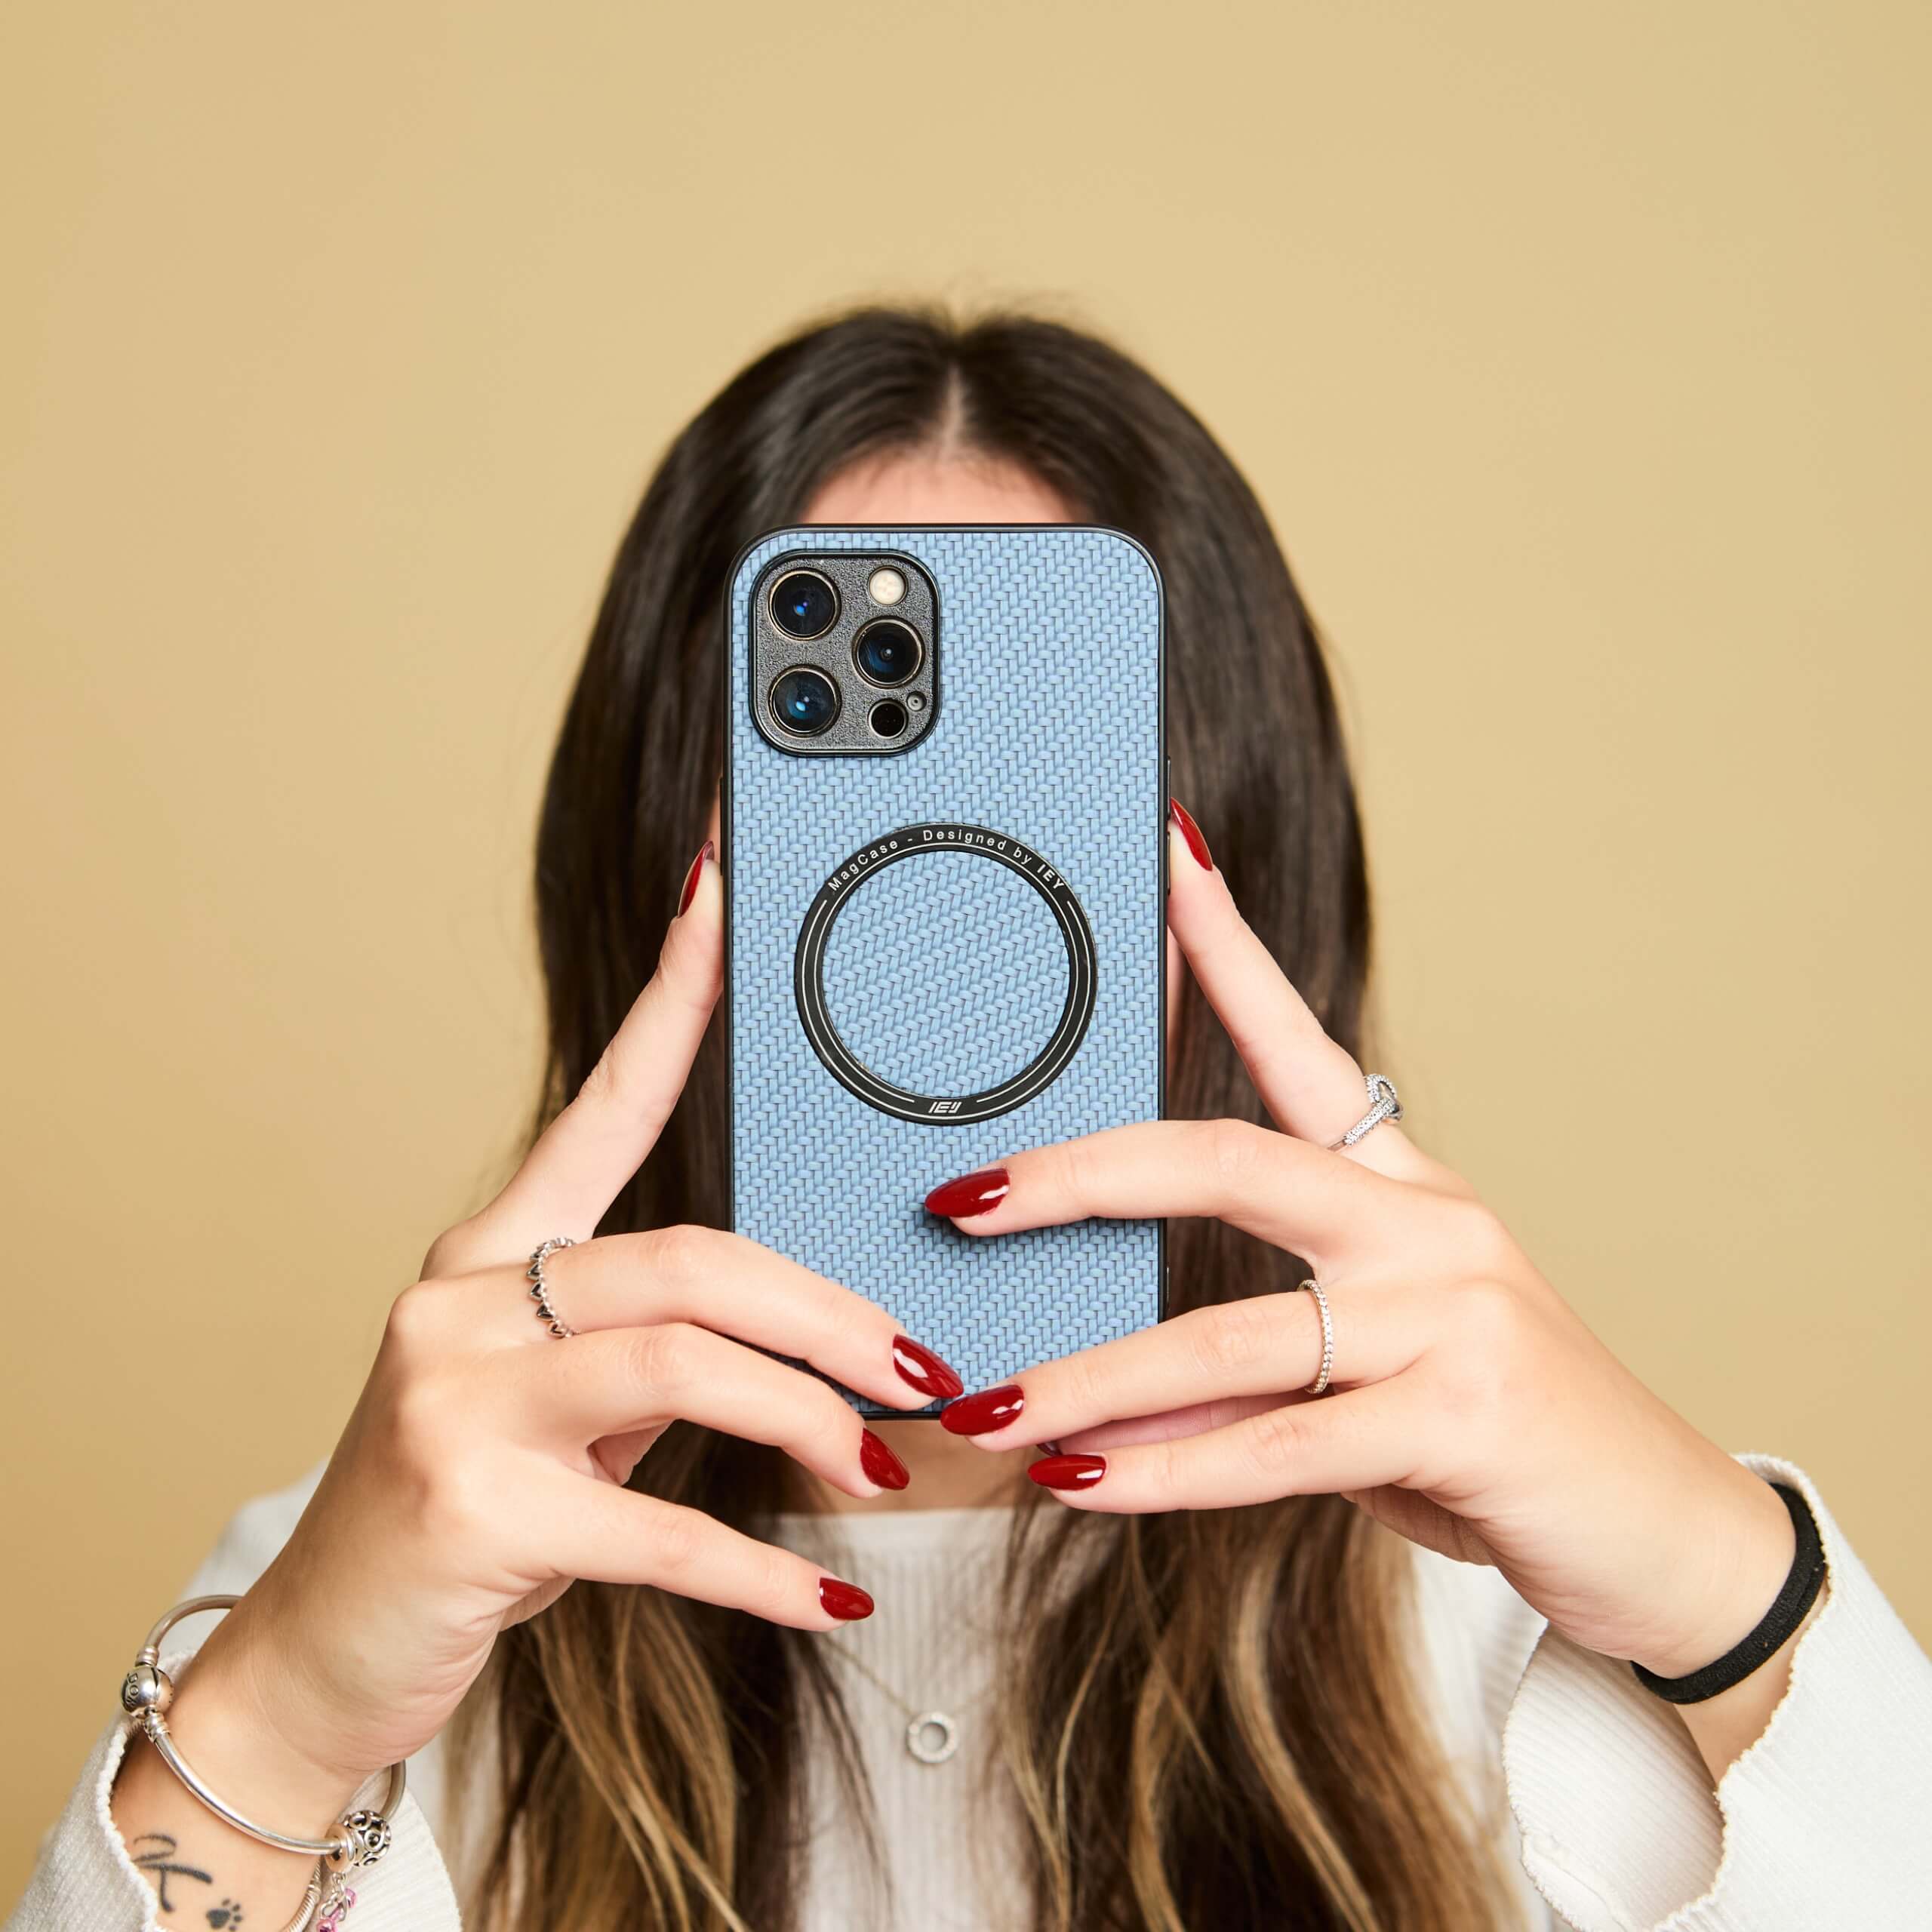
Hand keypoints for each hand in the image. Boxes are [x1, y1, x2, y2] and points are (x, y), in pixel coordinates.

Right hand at [176, 843, 957, 1816]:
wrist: (323, 1643)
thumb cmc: (462, 1506)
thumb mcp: (551, 1402)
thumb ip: (651, 1341)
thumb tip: (802, 1339)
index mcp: (492, 1252)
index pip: (602, 1102)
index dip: (671, 1000)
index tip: (723, 896)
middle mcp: (465, 1298)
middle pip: (692, 1256)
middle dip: (828, 1314)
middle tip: (917, 1369)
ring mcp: (458, 1399)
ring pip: (686, 1360)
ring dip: (812, 1416)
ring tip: (878, 1465)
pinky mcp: (473, 1511)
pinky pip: (660, 1526)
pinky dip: (764, 1570)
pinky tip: (831, 1596)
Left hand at [928, 804, 1794, 1686]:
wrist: (1665, 1533)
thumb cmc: (1500, 1433)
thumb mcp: (1380, 1365)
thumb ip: (1254, 1359)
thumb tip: (1103, 1395)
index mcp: (1405, 1189)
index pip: (1299, 1044)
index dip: (1223, 949)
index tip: (1162, 854)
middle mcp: (1429, 1225)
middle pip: (1227, 1161)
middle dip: (1082, 1177)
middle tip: (966, 1197)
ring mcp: (1453, 1316)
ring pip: (1228, 1334)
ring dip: (1090, 1378)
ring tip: (990, 1411)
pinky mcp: (1463, 1420)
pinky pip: (1276, 1445)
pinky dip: (1164, 1473)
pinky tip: (1082, 1481)